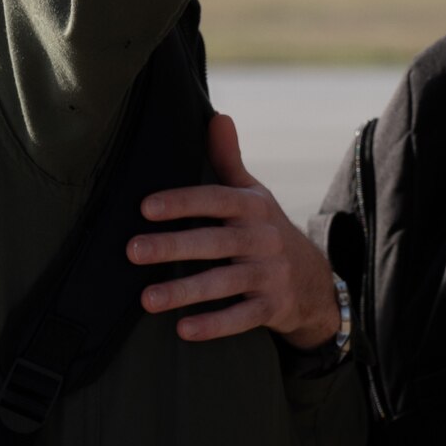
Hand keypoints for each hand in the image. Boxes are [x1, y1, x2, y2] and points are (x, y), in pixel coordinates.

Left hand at [126, 113, 341, 349]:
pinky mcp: (273, 308)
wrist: (314, 280)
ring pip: (223, 283)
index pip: (214, 199)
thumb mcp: (253, 194)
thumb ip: (229, 159)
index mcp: (253, 206)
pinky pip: (241, 318)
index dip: (181, 202)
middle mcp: (262, 238)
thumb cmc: (267, 230)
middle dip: (172, 247)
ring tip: (146, 299)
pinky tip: (183, 329)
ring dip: (184, 292)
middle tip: (131, 251)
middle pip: (213, 242)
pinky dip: (214, 325)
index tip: (145, 207)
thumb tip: (217, 116)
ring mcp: (269, 274)